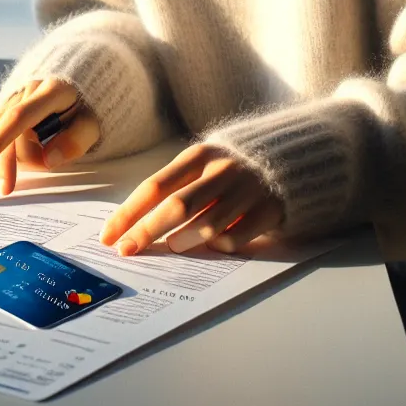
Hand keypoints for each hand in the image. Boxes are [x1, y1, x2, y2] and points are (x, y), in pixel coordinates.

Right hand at [0, 78, 101, 195]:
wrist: (79, 82)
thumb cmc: (87, 106)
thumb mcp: (94, 124)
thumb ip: (76, 141)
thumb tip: (49, 159)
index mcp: (53, 90)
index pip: (19, 117)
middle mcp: (28, 89)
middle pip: (12, 135)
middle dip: (20, 162)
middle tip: (13, 186)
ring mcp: (14, 95)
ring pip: (6, 136)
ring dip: (24, 153)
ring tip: (47, 148)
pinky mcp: (6, 104)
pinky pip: (3, 132)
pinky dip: (16, 145)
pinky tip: (34, 142)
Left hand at [100, 143, 282, 255]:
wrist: (295, 154)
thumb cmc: (235, 165)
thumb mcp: (206, 162)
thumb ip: (177, 185)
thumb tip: (135, 223)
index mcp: (200, 154)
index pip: (155, 186)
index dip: (129, 213)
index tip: (109, 235)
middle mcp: (222, 170)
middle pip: (176, 207)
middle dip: (146, 232)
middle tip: (128, 251)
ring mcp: (248, 189)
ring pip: (206, 226)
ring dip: (183, 241)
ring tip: (173, 245)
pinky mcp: (269, 209)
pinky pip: (235, 238)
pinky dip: (219, 246)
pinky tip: (215, 244)